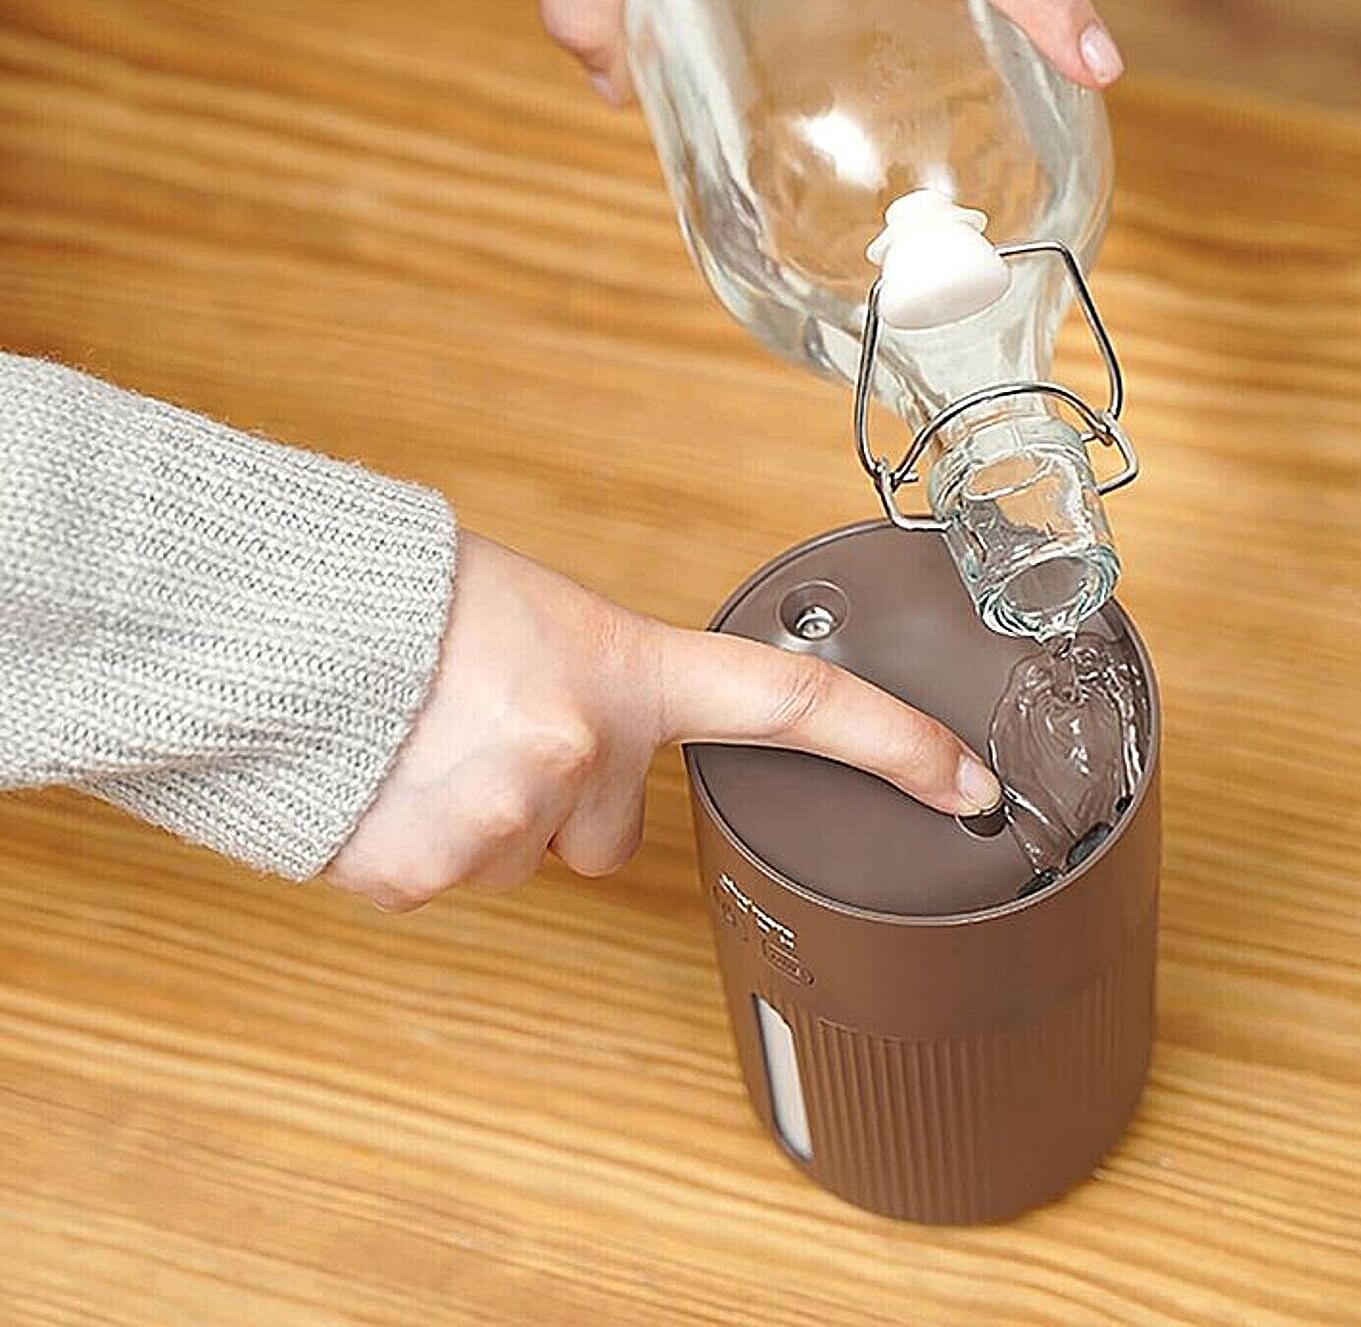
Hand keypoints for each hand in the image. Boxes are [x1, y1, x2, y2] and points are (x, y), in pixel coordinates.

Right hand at [326, 531, 1001, 910]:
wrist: (271, 619)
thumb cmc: (404, 599)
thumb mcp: (538, 619)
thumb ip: (599, 690)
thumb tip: (601, 754)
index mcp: (623, 669)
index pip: (792, 705)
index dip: (893, 747)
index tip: (968, 784)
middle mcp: (579, 750)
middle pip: (611, 835)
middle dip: (568, 801)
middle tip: (496, 729)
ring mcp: (502, 820)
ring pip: (521, 859)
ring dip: (485, 818)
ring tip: (424, 744)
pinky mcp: (420, 876)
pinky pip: (443, 881)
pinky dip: (418, 846)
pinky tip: (386, 783)